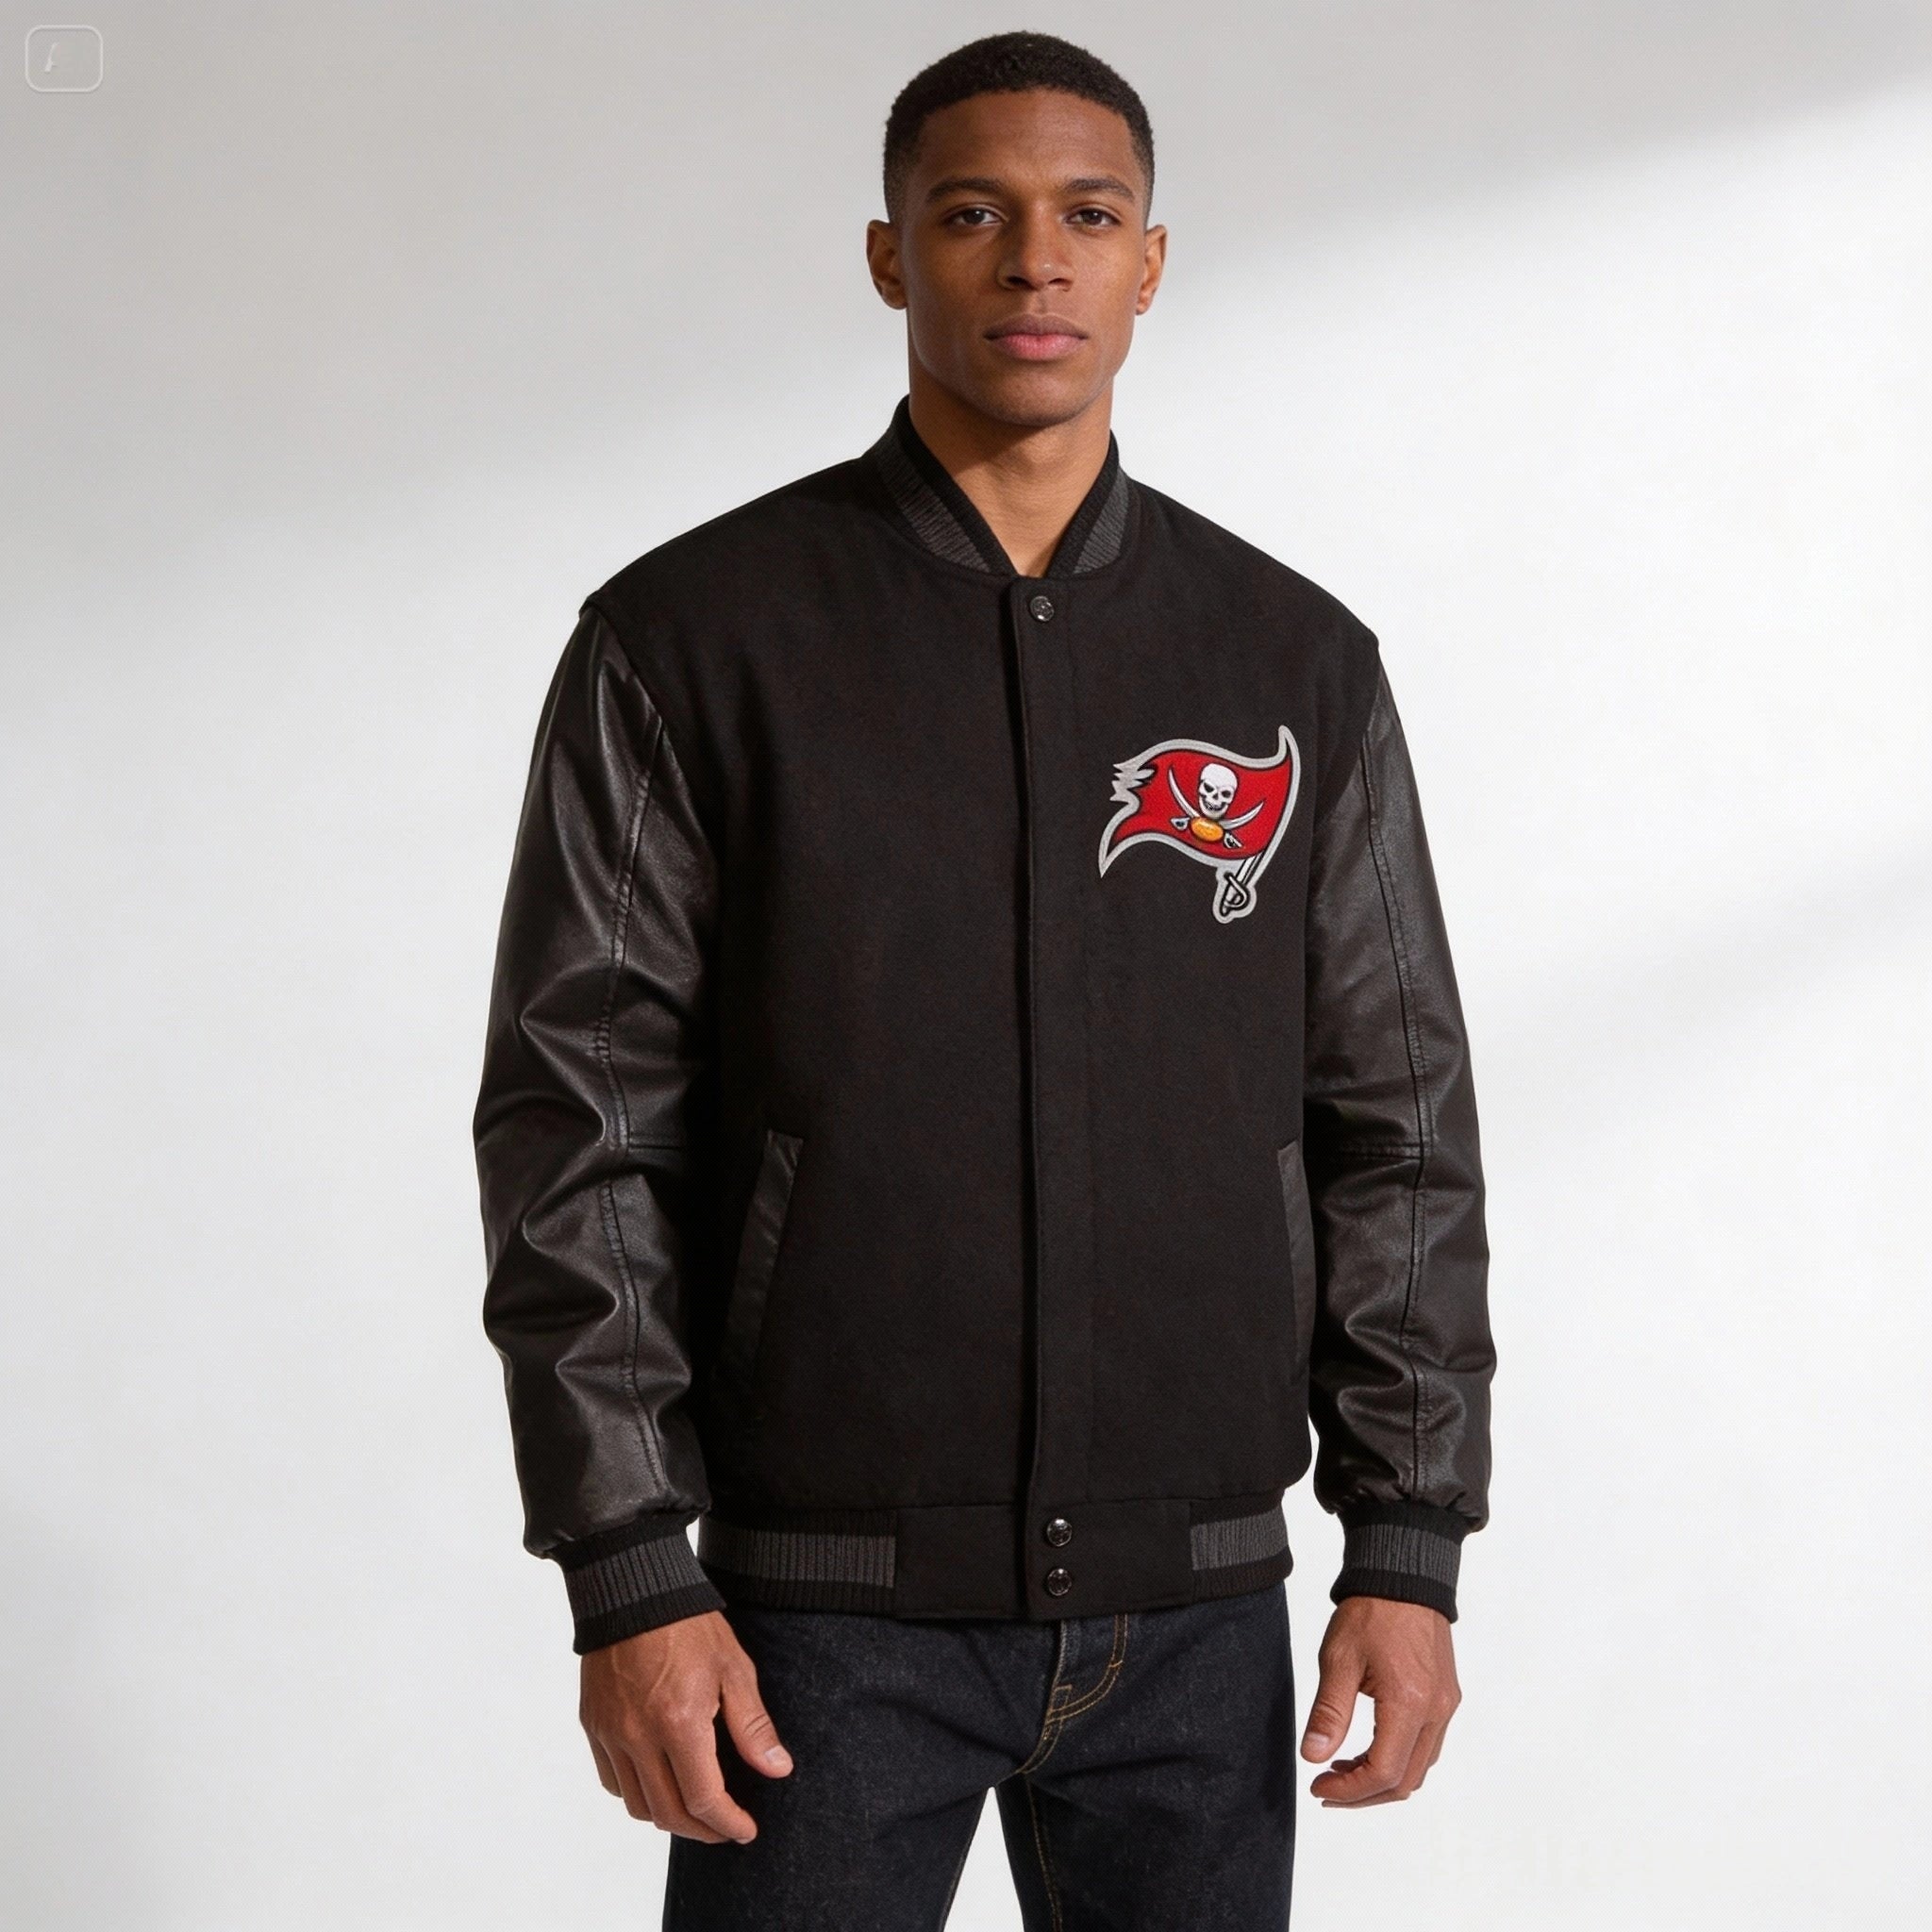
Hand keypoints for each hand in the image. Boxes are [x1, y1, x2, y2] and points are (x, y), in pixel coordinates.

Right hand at [579, 1609, 792, 1841]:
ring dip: (668, 1816)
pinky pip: (611, 1780)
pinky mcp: (593, 1724)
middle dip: (702, 1830)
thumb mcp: (734, 1668)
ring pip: (636, 1803)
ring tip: (695, 1808)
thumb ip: (753, 1725)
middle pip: (668, 1813)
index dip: (727, 1824)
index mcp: (678, 1722)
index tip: (745, 1830)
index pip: (703, 1800)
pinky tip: (658, 1781)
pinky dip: (636, 1793)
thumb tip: (777, 1770)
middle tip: (725, 1827)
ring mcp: (611, 1732)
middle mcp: (638, 1735)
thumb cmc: (689, 1624)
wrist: (633, 1589)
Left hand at [1299, 1596, 1459, 1805]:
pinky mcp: (1446, 1697)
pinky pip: (1426, 1746)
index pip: (1384, 1772)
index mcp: (1410, 1703)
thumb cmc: (1371, 1611)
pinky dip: (1398, 1758)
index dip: (1349, 1791)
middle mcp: (1436, 1711)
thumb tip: (1313, 1756)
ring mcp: (1446, 1706)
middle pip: (1405, 1781)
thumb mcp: (1339, 1659)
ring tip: (1342, 1769)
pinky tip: (1368, 1748)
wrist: (1404, 1576)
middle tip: (1327, 1788)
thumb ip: (1328, 1712)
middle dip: (1364, 1794)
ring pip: (1419, 1768)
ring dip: (1382, 1779)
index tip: (1319, 1788)